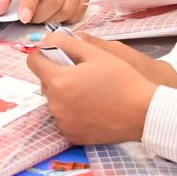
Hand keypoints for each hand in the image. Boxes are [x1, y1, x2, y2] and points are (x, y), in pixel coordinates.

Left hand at [0, 0, 88, 23]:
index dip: (30, 3)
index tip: (23, 18)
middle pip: (54, 0)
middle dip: (38, 15)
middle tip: (28, 17)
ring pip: (66, 9)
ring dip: (50, 19)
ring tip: (40, 15)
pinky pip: (77, 13)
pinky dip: (64, 20)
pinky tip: (54, 14)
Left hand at [25, 31, 161, 144]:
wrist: (143, 112)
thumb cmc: (122, 79)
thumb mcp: (96, 53)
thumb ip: (66, 42)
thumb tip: (46, 40)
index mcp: (59, 81)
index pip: (33, 61)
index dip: (44, 54)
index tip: (57, 54)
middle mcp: (55, 104)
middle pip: (44, 82)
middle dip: (57, 74)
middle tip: (82, 73)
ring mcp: (62, 122)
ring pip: (54, 101)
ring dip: (64, 93)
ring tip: (90, 91)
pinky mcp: (71, 135)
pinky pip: (63, 118)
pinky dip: (72, 112)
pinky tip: (92, 108)